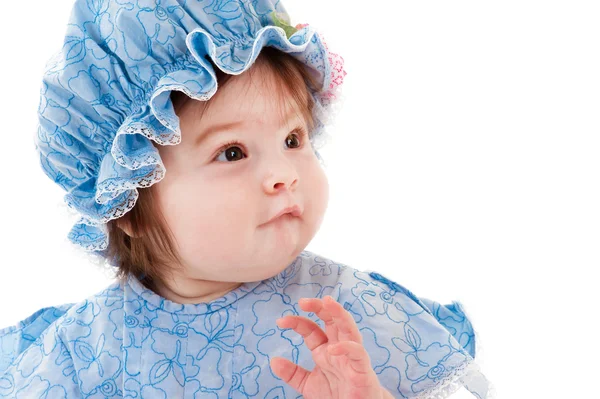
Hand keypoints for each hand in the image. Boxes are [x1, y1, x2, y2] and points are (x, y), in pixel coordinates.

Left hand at [270, 295, 390, 398]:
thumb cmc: (337, 396)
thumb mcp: (309, 384)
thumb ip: (293, 373)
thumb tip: (273, 361)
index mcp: (324, 350)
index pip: (311, 329)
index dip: (297, 322)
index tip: (280, 321)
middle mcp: (338, 348)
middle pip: (331, 320)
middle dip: (319, 307)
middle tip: (303, 301)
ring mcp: (351, 356)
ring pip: (348, 328)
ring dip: (339, 313)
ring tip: (328, 302)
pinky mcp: (362, 368)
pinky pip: (357, 353)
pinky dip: (346, 348)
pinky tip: (333, 348)